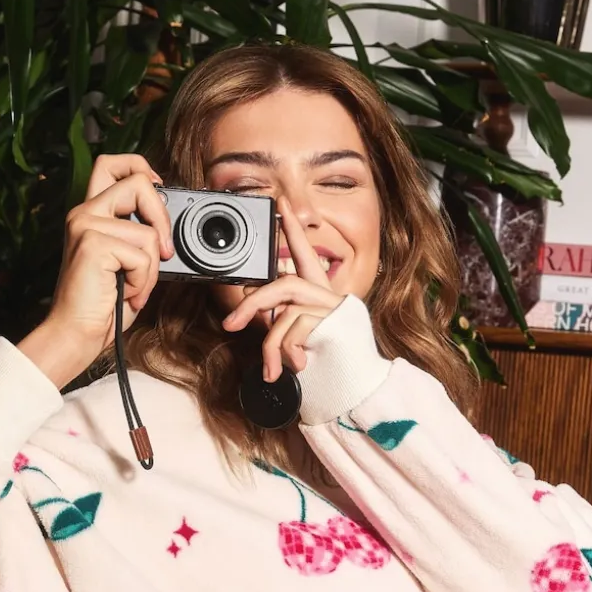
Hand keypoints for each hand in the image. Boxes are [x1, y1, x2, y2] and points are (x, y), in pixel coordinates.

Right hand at [18, 154, 173, 388]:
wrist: (77, 333)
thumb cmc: (103, 305)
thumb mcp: (126, 263)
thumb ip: (139, 237)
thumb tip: (168, 227)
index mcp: (91, 212)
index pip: (112, 164)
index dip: (142, 169)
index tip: (158, 189)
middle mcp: (85, 211)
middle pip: (138, 181)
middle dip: (162, 217)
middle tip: (164, 252)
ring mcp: (86, 224)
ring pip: (148, 232)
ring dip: (151, 268)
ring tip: (134, 287)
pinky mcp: (93, 243)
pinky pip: (142, 256)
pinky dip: (143, 281)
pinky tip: (127, 294)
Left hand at [221, 196, 344, 381]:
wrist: (361, 388)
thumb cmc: (334, 367)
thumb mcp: (304, 342)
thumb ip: (286, 325)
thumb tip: (258, 315)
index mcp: (323, 298)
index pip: (307, 256)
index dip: (293, 231)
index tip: (280, 204)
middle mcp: (329, 297)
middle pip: (282, 284)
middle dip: (251, 303)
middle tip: (230, 324)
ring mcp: (333, 308)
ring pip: (285, 309)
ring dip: (271, 342)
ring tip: (271, 369)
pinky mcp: (334, 321)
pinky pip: (295, 327)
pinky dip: (288, 350)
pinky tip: (297, 366)